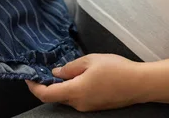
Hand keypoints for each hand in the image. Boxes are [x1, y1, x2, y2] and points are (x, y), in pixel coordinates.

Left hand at [25, 54, 146, 111]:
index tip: (28, 77)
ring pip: (68, 97)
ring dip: (63, 86)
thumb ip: (70, 67)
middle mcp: (79, 104)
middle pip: (56, 97)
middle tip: (47, 68)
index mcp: (75, 92)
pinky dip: (74, 89)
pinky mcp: (96, 107)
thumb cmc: (116, 69)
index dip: (34, 87)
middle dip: (49, 84)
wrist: (140, 83)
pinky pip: (79, 98)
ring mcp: (88, 107)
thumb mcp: (90, 60)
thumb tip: (56, 73)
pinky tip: (81, 76)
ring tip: (67, 69)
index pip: (45, 94)